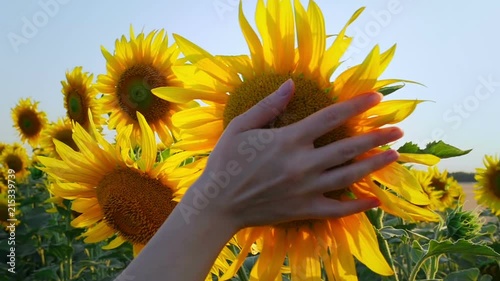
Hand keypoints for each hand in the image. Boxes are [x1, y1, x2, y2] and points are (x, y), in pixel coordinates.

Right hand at [183, 79, 402, 229]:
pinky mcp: (305, 210)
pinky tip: (374, 200)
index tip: (377, 98)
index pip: (331, 116)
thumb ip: (268, 105)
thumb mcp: (241, 127)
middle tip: (398, 130)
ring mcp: (307, 189)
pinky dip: (358, 206)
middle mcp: (304, 163)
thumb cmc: (226, 162)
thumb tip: (291, 84)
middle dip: (377, 137)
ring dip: (375, 164)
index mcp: (289, 139)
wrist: (218, 204)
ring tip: (394, 155)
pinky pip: (338, 209)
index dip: (357, 105)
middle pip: (349, 146)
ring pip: (350, 175)